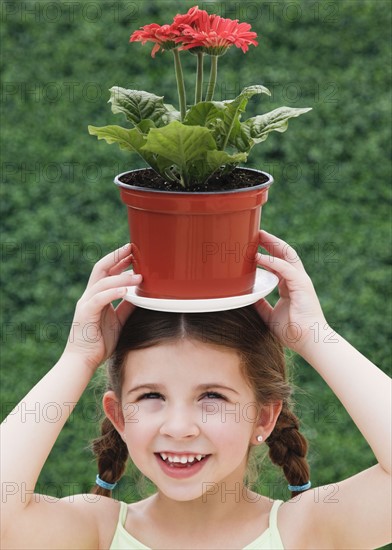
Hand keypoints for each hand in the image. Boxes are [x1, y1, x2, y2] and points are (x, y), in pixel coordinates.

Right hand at [63, 243, 141, 369]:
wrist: (82, 362)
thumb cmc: (99, 343)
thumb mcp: (119, 320)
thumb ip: (127, 307)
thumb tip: (142, 295)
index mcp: (96, 296)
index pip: (107, 271)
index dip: (119, 260)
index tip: (133, 251)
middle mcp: (89, 296)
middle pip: (101, 268)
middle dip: (117, 257)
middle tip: (133, 249)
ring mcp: (85, 303)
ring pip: (103, 282)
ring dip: (122, 277)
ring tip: (139, 276)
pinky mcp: (85, 313)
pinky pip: (100, 299)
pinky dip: (113, 292)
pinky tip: (126, 291)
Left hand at [255, 231, 325, 354]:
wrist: (309, 341)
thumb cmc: (293, 332)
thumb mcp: (269, 315)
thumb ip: (260, 304)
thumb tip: (247, 296)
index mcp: (289, 286)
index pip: (278, 262)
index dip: (267, 252)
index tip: (253, 245)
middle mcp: (296, 280)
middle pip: (283, 253)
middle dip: (270, 241)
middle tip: (254, 233)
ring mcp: (300, 280)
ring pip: (287, 255)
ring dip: (272, 244)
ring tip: (258, 235)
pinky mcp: (302, 285)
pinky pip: (285, 268)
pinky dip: (271, 261)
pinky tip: (258, 257)